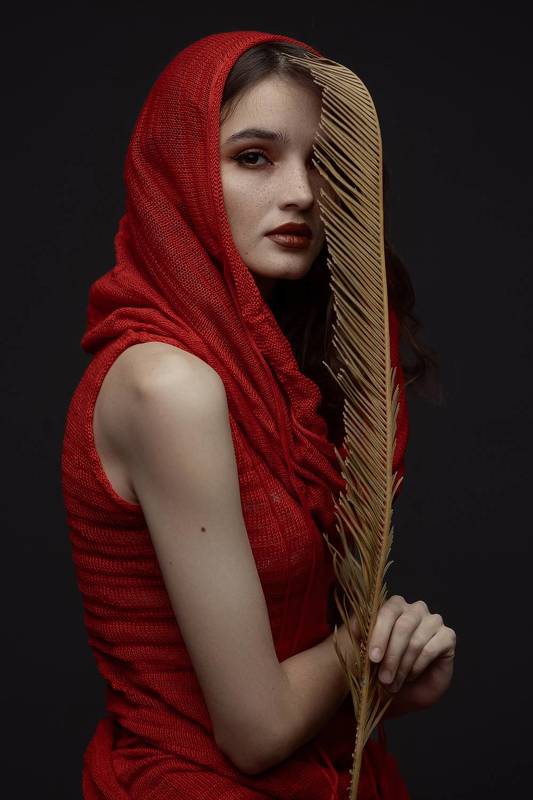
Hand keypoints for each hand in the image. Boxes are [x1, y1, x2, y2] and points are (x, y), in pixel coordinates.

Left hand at [367, 595, 455, 713]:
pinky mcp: (448, 636)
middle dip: (391, 656)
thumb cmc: (383, 668)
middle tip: (383, 678)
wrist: (403, 692)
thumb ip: (360, 635)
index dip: (379, 635)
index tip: (372, 658)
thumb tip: (353, 626)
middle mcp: (415, 609)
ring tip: (393, 683)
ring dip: (403, 666)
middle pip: (403, 626)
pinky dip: (418, 666)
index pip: (387, 611)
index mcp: (394, 605)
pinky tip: (411, 676)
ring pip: (417, 641)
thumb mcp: (365, 652)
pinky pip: (432, 649)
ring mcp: (433, 621)